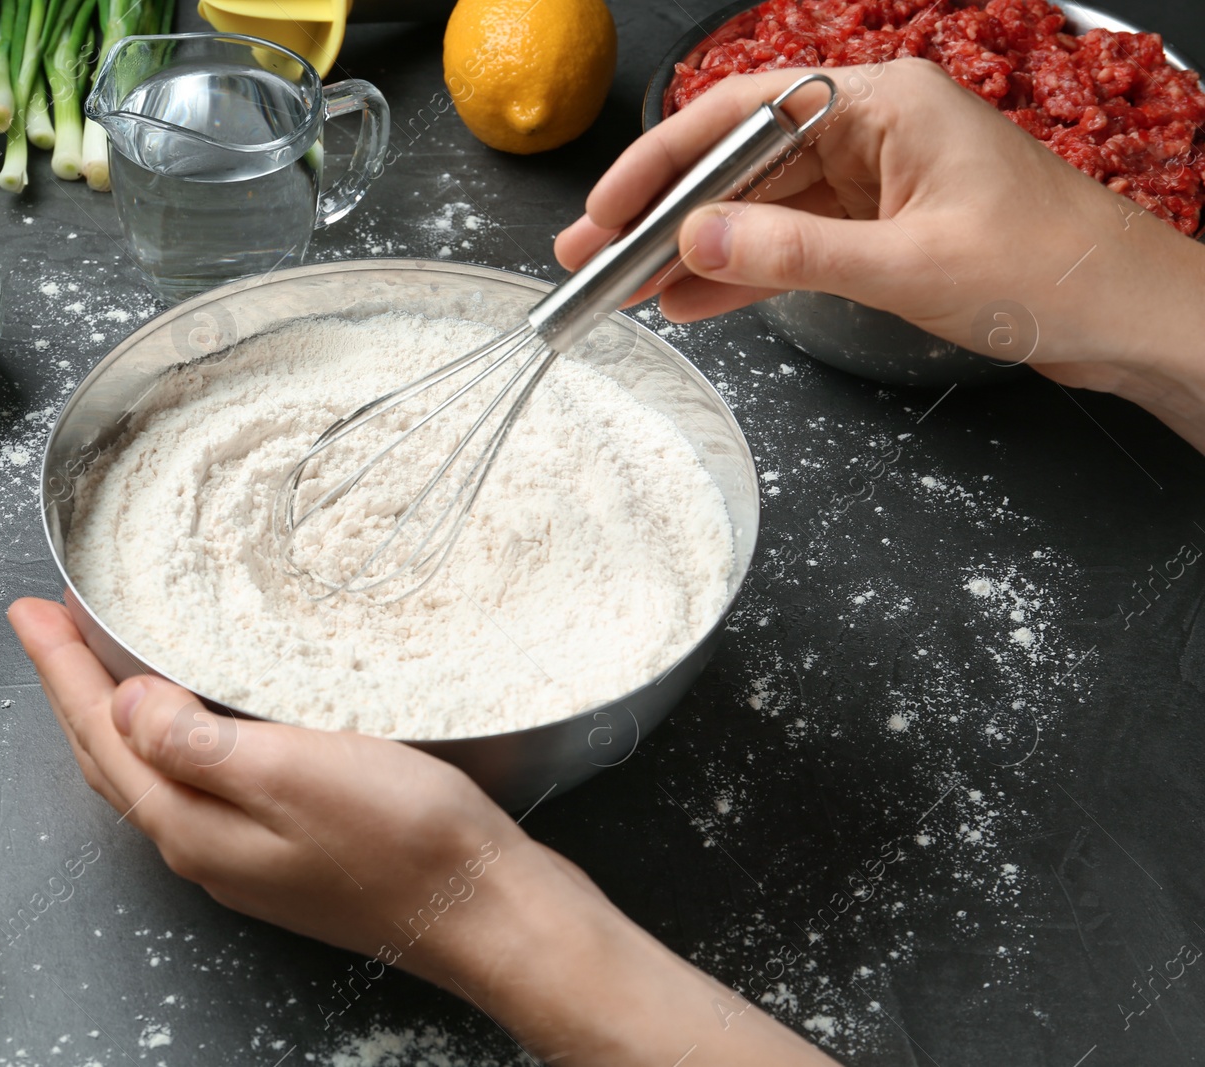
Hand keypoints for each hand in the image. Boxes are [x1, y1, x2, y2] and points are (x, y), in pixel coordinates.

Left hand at [8, 596, 838, 1064]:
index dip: (60, 668)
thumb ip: (197, 745)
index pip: (101, 733)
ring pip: (148, 772)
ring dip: (113, 713)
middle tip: (46, 626)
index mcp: (193, 825)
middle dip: (70, 688)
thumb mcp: (294, 774)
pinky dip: (168, 739)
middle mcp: (204, 846)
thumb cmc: (405, 840)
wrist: (483, 909)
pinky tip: (186, 722)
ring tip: (95, 664)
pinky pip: (194, 782)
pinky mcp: (284, 849)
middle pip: (110, 756)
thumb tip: (123, 703)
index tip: (30, 611)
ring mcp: (243, 854)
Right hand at [556, 59, 1204, 450]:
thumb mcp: (907, 263)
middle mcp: (871, 131)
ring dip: (694, 254)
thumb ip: (792, 254)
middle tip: (593, 256)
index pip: (743, 114)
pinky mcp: (883, 232)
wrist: (1131, 319)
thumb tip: (694, 243)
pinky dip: (743, 278)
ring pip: (760, 212)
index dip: (664, 160)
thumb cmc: (1049, 269)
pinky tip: (689, 303)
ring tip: (623, 291)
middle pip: (741, 164)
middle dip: (664, 215)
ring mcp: (876, 183)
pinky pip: (792, 249)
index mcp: (883, 103)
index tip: (608, 207)